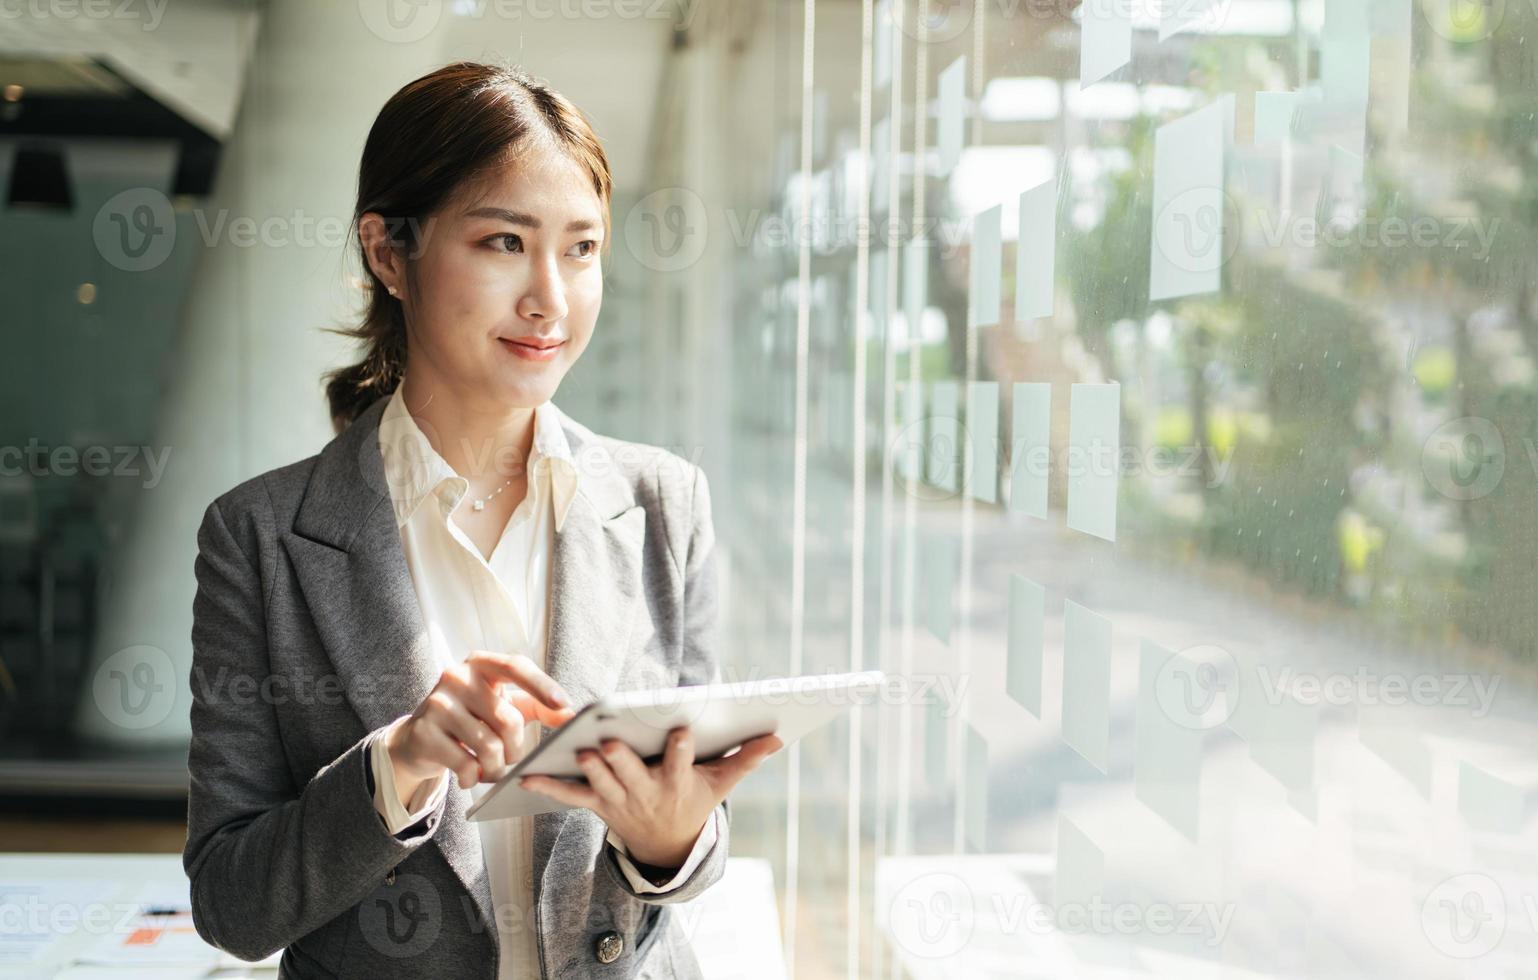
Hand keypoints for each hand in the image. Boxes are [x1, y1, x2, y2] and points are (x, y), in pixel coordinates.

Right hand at [385, 650, 576, 805]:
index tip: (564, 705)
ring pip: (488, 746)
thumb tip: (571, 716)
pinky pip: (466, 764)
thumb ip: (540, 706)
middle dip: (516, 749)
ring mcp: (437, 703)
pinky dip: (474, 778)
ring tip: (491, 769)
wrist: (420, 739)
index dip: (542, 685)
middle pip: (507, 719)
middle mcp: (457, 677)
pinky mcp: (424, 732)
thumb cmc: (473, 719)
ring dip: (496, 768)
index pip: (516, 667)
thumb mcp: (504, 705)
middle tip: (510, 758)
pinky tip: (470, 776)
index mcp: (481, 664)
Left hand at [519, 727, 783, 868]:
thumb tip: (778, 737)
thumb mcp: (721, 783)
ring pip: (602, 783)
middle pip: (634, 775)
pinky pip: (571, 796)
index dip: (682, 749)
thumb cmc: (695, 800)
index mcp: (679, 783)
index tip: (683, 729)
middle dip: (622, 760)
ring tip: (577, 749)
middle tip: (610, 741)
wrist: (667, 845)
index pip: (682, 764)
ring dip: (589, 768)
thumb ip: (746, 758)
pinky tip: (528, 775)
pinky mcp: (598, 804)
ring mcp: (620, 800)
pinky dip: (549, 787)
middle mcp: (648, 793)